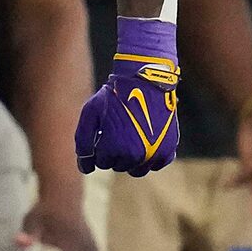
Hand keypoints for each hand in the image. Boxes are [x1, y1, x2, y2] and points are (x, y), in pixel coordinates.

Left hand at [76, 16, 179, 175]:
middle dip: (115, 152)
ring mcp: (153, 154)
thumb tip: (85, 169)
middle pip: (119, 166)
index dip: (102, 145)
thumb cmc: (114, 96)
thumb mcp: (90, 114)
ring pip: (137, 170)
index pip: (102, 162)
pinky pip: (156, 165)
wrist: (145, 80)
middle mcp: (134, 156)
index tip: (105, 129)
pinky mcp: (168, 149)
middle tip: (119, 130)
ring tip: (130, 137)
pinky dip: (150, 158)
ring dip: (131, 159)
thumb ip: (83, 142)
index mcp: (112, 149)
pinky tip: (146, 142)